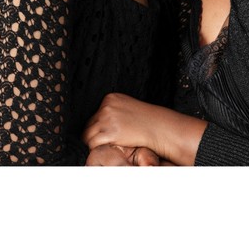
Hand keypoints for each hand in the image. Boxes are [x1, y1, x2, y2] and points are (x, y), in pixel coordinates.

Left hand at [83, 92, 207, 165]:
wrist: (159, 128)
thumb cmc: (147, 121)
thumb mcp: (128, 107)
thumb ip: (114, 111)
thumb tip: (101, 121)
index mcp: (110, 98)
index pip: (95, 115)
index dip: (99, 127)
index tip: (106, 134)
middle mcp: (106, 106)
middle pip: (90, 125)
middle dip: (97, 135)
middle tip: (108, 142)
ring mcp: (107, 118)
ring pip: (89, 135)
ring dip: (97, 143)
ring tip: (109, 146)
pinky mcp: (109, 132)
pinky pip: (94, 143)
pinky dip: (98, 149)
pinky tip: (110, 148)